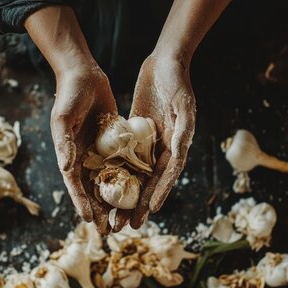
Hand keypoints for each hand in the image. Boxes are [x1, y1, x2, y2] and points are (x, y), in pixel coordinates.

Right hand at [51, 67, 116, 233]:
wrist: (84, 75)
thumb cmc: (69, 95)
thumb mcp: (64, 119)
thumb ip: (64, 144)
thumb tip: (67, 169)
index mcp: (68, 155)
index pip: (75, 185)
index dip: (82, 203)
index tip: (90, 221)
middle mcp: (83, 157)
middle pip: (93, 189)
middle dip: (100, 210)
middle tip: (110, 231)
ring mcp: (100, 150)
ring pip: (110, 180)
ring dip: (116, 199)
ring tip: (125, 219)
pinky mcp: (114, 142)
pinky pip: (122, 163)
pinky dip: (128, 177)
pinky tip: (140, 191)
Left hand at [114, 54, 195, 229]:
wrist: (165, 61)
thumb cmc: (177, 82)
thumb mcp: (183, 106)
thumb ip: (182, 131)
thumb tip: (179, 154)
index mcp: (177, 145)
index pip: (166, 175)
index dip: (158, 194)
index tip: (149, 213)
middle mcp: (163, 148)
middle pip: (149, 181)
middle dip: (138, 204)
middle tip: (125, 226)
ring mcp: (149, 141)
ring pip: (135, 174)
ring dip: (125, 195)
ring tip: (113, 215)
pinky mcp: (135, 133)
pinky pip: (125, 157)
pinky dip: (117, 173)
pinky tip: (104, 187)